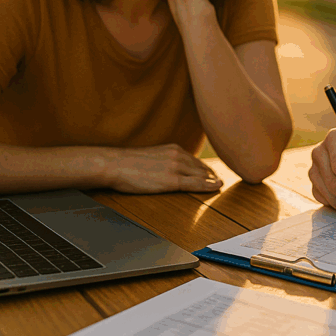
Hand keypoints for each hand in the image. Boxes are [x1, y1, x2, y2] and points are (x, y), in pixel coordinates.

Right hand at [105, 143, 222, 193]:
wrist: (115, 164)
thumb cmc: (128, 164)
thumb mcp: (152, 157)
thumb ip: (165, 160)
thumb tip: (170, 170)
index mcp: (173, 149)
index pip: (196, 160)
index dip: (207, 169)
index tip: (214, 174)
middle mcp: (178, 155)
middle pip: (202, 167)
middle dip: (212, 175)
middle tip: (221, 181)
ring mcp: (176, 167)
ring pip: (202, 175)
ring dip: (213, 181)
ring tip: (221, 186)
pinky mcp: (172, 180)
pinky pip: (195, 183)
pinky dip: (208, 186)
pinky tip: (217, 187)